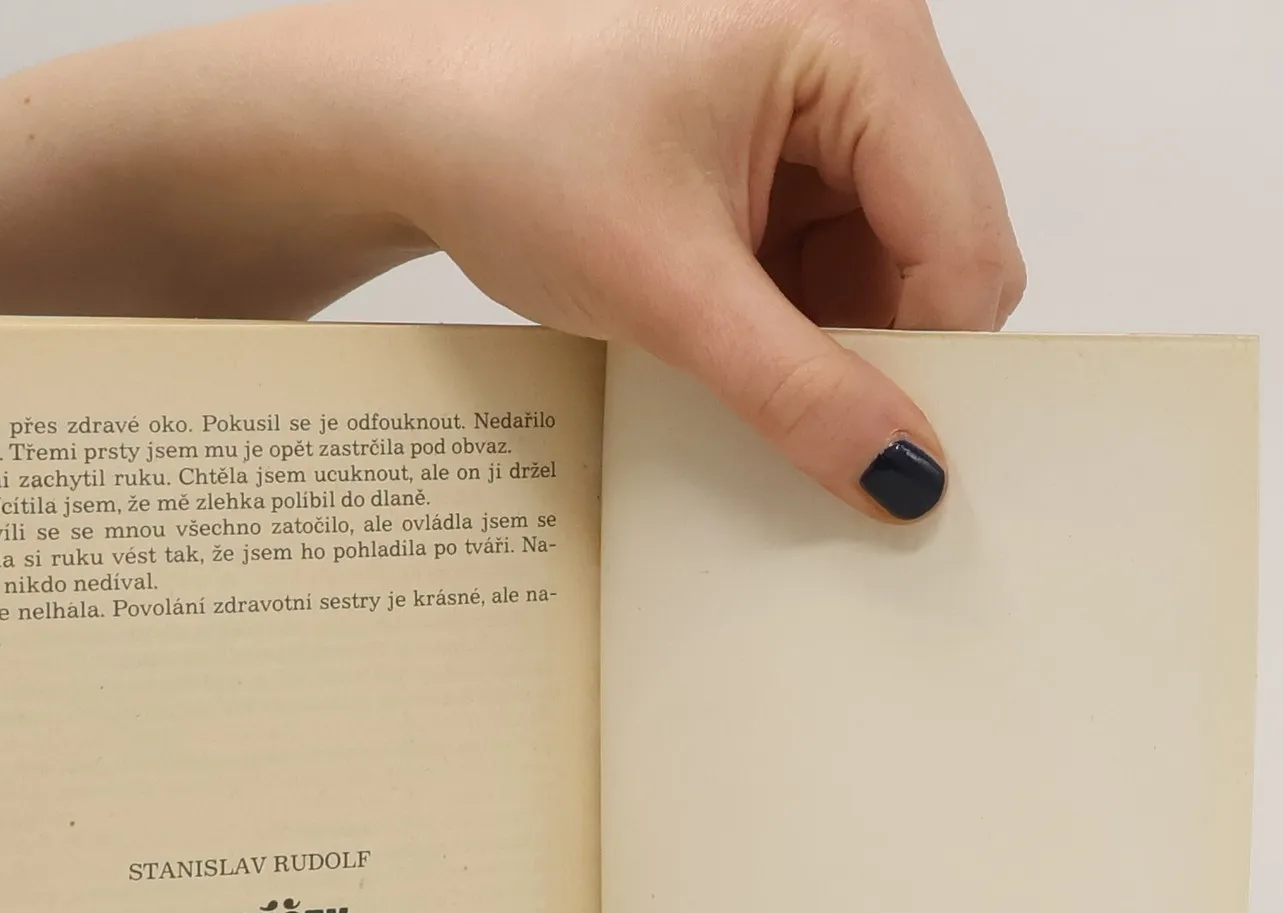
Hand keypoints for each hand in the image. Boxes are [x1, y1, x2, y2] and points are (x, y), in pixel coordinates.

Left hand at [0, 0, 1022, 521]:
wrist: (308, 109)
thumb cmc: (457, 123)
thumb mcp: (646, 271)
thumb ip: (794, 385)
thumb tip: (915, 494)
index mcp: (847, 15)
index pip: (974, 237)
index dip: (937, 370)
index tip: (894, 490)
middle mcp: (824, 34)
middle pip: (918, 254)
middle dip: (856, 362)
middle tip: (773, 465)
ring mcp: (763, 95)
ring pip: (848, 271)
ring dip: (790, 356)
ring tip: (689, 395)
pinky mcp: (702, 146)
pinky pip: (779, 265)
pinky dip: (746, 334)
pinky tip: (676, 371)